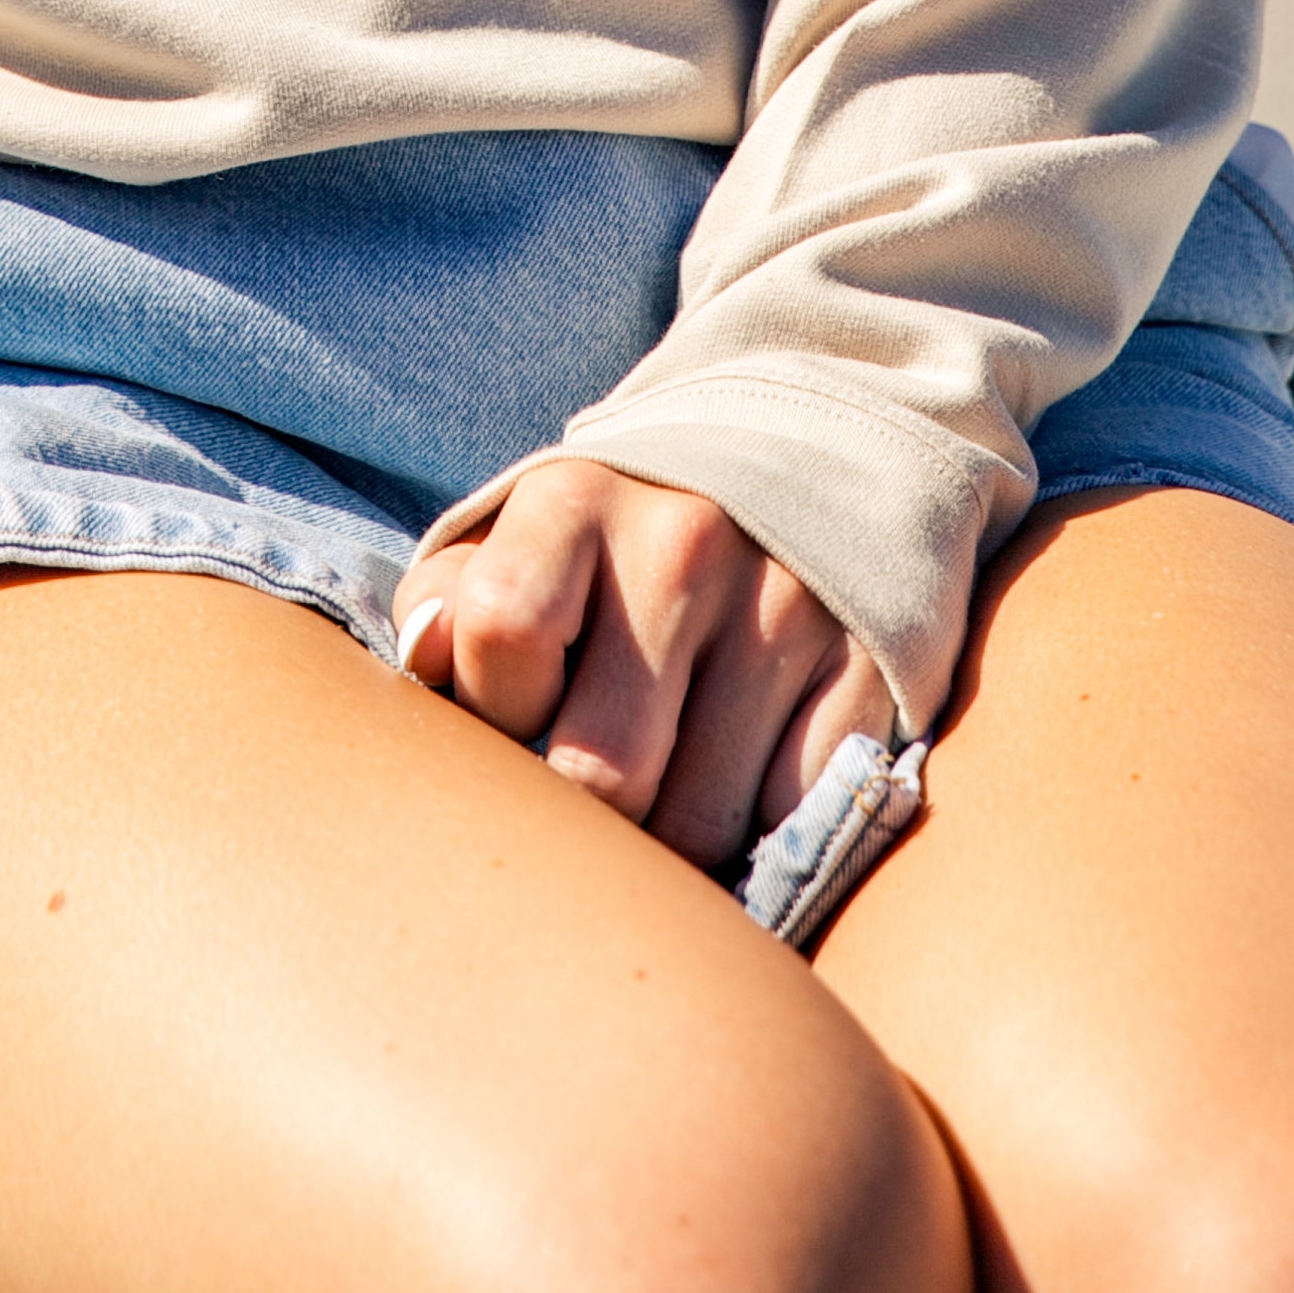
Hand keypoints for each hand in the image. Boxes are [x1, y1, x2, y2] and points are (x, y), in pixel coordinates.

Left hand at [394, 459, 896, 869]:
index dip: (496, 708)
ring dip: (672, 850)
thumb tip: (425, 663)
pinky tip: (743, 795)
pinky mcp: (868, 670)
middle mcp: (684, 546)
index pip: (502, 632)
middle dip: (583, 819)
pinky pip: (794, 824)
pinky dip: (762, 841)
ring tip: (662, 805)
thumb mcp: (528, 532)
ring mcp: (784, 610)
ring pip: (700, 826)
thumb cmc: (627, 528)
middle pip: (604, 774)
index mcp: (575, 500)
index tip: (521, 715)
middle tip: (590, 799)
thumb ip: (451, 600)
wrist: (809, 442)